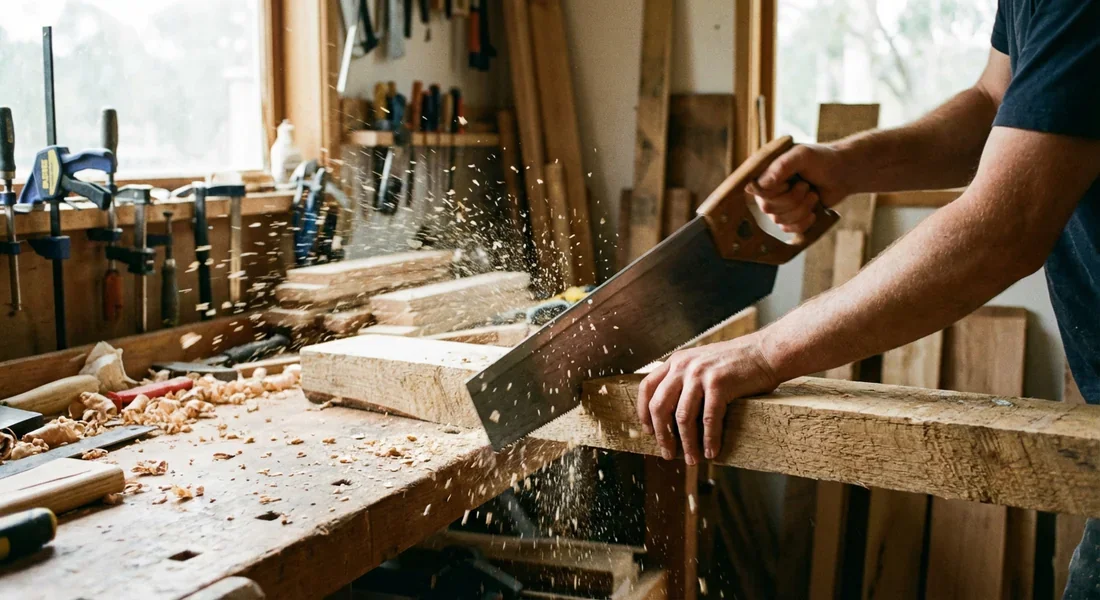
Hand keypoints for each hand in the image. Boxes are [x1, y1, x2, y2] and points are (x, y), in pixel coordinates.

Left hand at [637, 333, 779, 464]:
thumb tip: (673, 413)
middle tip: (668, 453)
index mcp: (676, 361)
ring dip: (686, 443)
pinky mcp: (719, 383)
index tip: (649, 431)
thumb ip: (686, 378)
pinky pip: (709, 418)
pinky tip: (712, 452)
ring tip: (692, 459)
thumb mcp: (702, 362)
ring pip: (683, 417)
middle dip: (662, 435)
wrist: (766, 351)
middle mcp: (683, 366)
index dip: (644, 412)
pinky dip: (709, 439)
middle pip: (659, 406)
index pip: (647, 387)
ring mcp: (701, 374)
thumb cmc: (736, 363)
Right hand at [745, 143, 851, 233]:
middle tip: (806, 187)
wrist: (843, 173)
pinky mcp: (789, 218)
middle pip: (767, 207)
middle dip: (793, 200)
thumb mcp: (803, 155)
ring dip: (802, 209)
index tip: (789, 182)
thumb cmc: (822, 160)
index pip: (757, 191)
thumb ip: (782, 165)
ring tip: (813, 195)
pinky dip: (803, 222)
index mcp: (765, 172)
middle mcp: (767, 190)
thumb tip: (762, 184)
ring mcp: (777, 205)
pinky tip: (813, 212)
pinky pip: (788, 229)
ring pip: (779, 220)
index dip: (775, 191)